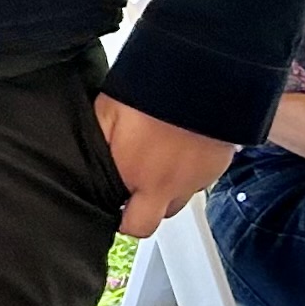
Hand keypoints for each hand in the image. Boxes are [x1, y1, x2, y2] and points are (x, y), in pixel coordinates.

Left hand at [97, 95, 237, 238]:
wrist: (200, 82)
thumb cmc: (151, 94)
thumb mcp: (107, 114)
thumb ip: (98, 142)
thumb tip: (88, 161)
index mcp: (135, 176)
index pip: (131, 223)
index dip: (121, 218)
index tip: (115, 206)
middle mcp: (168, 186)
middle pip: (155, 221)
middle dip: (142, 214)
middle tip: (133, 194)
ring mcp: (195, 179)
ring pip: (178, 200)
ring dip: (165, 191)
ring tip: (156, 165)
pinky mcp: (216, 167)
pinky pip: (198, 181)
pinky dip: (187, 174)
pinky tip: (179, 153)